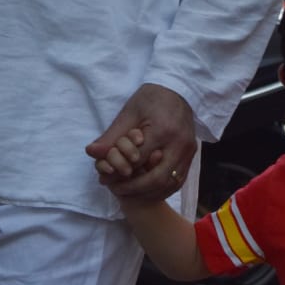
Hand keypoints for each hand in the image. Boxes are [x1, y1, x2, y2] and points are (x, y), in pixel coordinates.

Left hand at [85, 83, 196, 200]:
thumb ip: (112, 136)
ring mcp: (188, 151)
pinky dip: (161, 190)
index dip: (120, 173)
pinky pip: (177, 181)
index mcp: (163, 130)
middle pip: (157, 179)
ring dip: (148, 194)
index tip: (106, 178)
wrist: (178, 90)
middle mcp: (179, 144)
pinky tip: (146, 190)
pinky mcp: (191, 156)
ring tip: (129, 192)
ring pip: (169, 185)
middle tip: (116, 190)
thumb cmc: (151, 99)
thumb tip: (92, 152)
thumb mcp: (129, 113)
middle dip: (134, 189)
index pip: (138, 161)